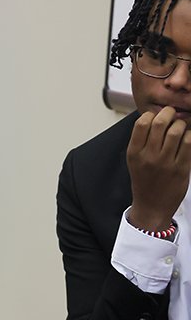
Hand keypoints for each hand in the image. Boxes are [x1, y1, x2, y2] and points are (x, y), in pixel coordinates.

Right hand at [126, 106, 190, 229]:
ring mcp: (166, 162)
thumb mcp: (134, 161)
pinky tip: (187, 138)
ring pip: (177, 131)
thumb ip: (141, 141)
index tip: (156, 115)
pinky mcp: (182, 168)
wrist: (152, 206)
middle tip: (172, 114)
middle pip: (160, 123)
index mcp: (134, 153)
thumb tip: (154, 118)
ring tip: (181, 127)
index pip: (141, 123)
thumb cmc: (144, 181)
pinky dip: (190, 136)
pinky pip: (189, 143)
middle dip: (169, 113)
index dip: (151, 114)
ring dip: (181, 124)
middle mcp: (149, 156)